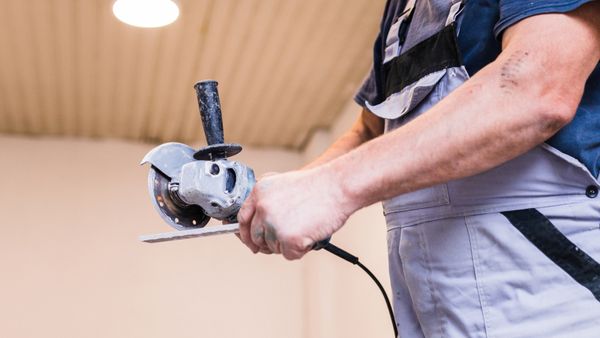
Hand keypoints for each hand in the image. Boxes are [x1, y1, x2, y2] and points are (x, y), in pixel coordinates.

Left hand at [237, 166, 353, 259]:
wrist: (338, 187)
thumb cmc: (318, 186)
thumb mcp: (283, 184)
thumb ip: (268, 201)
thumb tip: (260, 224)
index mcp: (259, 192)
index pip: (243, 218)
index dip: (245, 234)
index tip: (251, 242)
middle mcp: (263, 208)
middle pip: (256, 237)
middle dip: (269, 243)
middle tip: (285, 240)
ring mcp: (274, 224)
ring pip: (274, 247)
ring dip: (288, 244)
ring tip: (305, 227)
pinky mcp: (288, 239)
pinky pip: (289, 255)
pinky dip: (300, 249)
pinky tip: (309, 235)